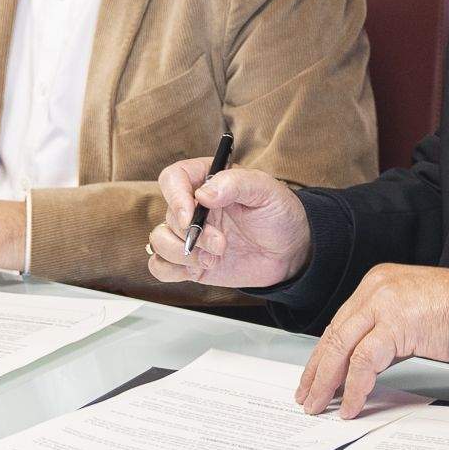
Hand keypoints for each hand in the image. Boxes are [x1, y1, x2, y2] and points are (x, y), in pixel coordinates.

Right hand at [146, 157, 310, 287]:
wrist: (289, 252)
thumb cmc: (279, 215)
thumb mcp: (266, 191)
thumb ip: (235, 184)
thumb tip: (204, 194)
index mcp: (206, 180)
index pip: (173, 179)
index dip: (175, 196)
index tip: (191, 215)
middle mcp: (192, 206)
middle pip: (169, 216)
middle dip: (194, 235)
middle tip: (221, 244)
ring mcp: (189, 235)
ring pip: (159, 241)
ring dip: (183, 254)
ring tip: (215, 258)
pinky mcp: (189, 261)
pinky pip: (160, 266)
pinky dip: (171, 270)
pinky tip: (200, 268)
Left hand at [295, 264, 448, 417]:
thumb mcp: (410, 318)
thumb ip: (384, 334)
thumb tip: (361, 368)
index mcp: (376, 284)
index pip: (340, 323)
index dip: (323, 355)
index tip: (314, 377)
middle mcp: (374, 289)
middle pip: (334, 334)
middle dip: (317, 370)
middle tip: (307, 396)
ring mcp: (383, 303)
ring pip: (341, 347)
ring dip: (327, 381)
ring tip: (320, 404)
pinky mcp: (395, 323)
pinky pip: (363, 361)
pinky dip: (354, 387)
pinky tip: (351, 404)